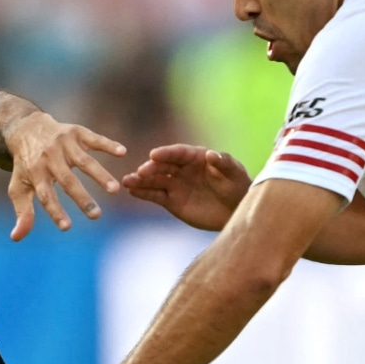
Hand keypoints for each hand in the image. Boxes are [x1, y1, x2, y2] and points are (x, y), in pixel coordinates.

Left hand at [3, 114, 126, 240]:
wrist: (25, 128)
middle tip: (96, 215)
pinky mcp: (76, 132)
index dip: (55, 211)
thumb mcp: (19, 187)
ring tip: (115, 189)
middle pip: (67, 180)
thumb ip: (23, 212)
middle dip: (82, 198)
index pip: (46, 195)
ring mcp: (64, 144)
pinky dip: (108, 144)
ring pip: (84, 161)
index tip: (67, 227)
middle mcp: (50, 158)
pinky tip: (122, 152)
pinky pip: (94, 138)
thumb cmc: (26, 164)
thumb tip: (16, 238)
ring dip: (100, 174)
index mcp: (36, 173)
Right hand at [122, 144, 249, 230]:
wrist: (236, 210)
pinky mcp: (172, 200)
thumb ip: (223, 163)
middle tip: (140, 172)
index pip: (178, 153)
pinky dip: (144, 193)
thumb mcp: (234, 174)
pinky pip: (155, 195)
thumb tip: (211, 154)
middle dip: (151, 168)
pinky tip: (131, 191)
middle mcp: (182, 169)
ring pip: (155, 181)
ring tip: (126, 182)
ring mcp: (176, 184)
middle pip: (163, 166)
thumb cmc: (238, 186)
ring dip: (141, 181)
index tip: (154, 154)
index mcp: (196, 157)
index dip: (166, 153)